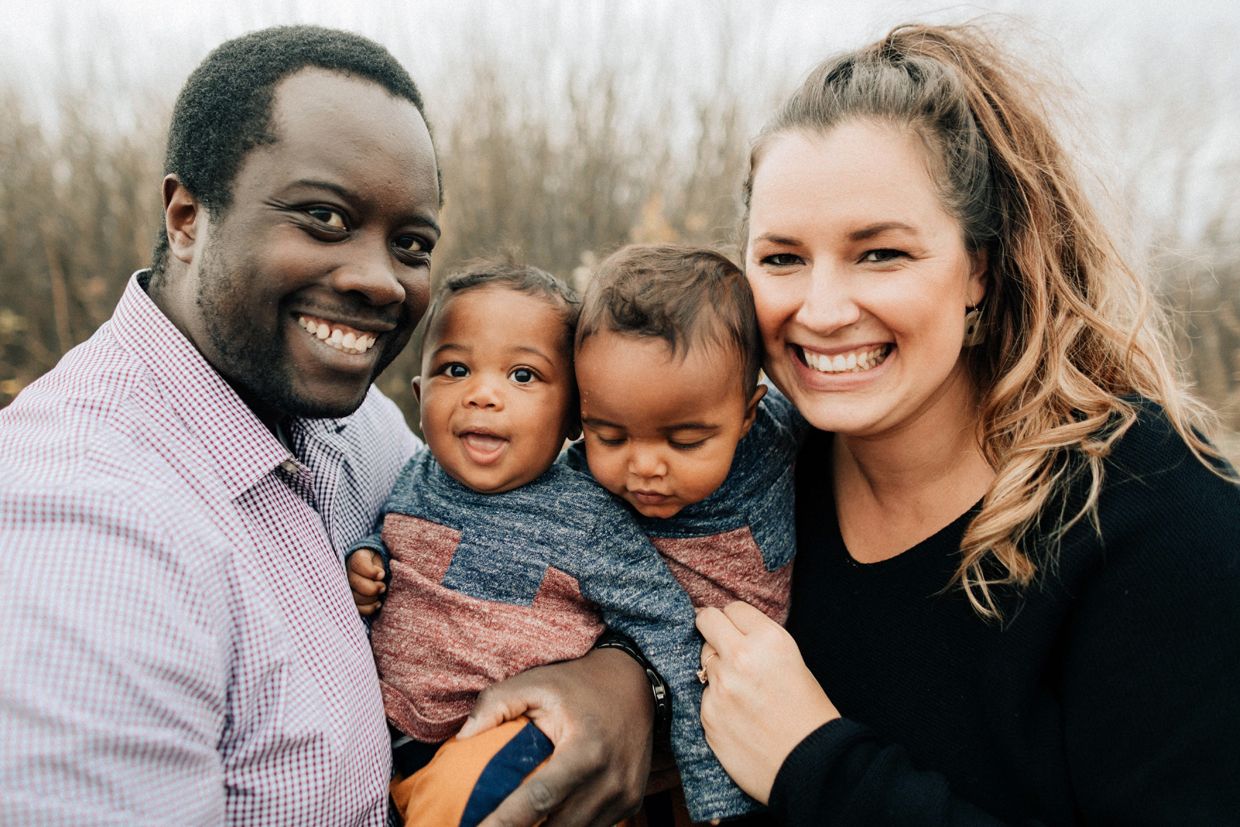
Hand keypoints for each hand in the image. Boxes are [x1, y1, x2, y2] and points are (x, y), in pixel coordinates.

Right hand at [346, 548, 385, 615]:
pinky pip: (356, 608)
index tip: (382, 575)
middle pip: (353, 581)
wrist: (384, 573)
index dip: (370, 572)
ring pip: (354, 596)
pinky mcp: (354, 600)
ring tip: (380, 594)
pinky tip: (378, 604)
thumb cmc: (387, 564)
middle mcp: (349, 571)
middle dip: (372, 587)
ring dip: (371, 598)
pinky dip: (368, 608)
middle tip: (383, 587)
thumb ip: (385, 562)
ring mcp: (349, 587)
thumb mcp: (387, 557)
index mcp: (358, 557)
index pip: (358, 564)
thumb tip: (380, 576)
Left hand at [460, 648, 653, 825]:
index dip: (504, 823)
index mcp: (586, 750)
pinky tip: (542, 822)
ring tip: (512, 825)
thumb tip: (461, 738)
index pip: (538, 799)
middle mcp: (610, 779)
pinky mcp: (631, 803)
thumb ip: (496, 703)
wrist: (637, 683)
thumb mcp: (537, 682)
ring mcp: (624, 796)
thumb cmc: (579, 683)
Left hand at [696, 601, 839, 804]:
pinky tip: (739, 716)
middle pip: (706, 621)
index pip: (733, 608)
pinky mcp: (707, 714)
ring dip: (717, 669)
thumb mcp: (794, 663)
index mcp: (769, 639)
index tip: (735, 628)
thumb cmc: (809, 715)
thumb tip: (730, 631)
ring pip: (704, 660)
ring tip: (742, 691)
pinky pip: (704, 695)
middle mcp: (740, 657)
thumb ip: (760, 643)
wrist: (811, 766)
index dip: (736, 620)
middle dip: (712, 629)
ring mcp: (720, 686)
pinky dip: (717, 702)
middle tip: (720, 642)